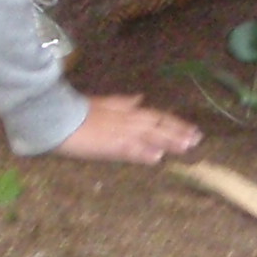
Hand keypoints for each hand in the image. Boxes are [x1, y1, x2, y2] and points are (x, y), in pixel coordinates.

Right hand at [51, 94, 200, 164]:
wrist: (58, 115)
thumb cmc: (78, 111)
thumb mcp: (104, 102)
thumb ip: (124, 101)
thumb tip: (140, 98)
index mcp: (128, 111)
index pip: (158, 116)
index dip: (176, 123)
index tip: (192, 130)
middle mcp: (129, 120)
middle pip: (159, 126)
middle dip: (179, 133)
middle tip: (197, 140)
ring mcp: (121, 133)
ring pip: (150, 136)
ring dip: (169, 142)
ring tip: (187, 147)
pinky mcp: (109, 145)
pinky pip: (130, 149)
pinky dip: (144, 153)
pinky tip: (157, 158)